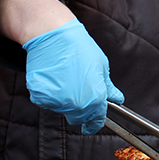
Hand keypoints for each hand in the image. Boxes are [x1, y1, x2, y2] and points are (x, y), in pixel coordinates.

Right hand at [23, 19, 124, 133]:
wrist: (53, 35)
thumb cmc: (79, 48)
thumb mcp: (101, 66)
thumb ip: (108, 87)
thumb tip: (117, 99)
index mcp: (95, 98)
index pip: (96, 121)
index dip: (95, 123)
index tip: (93, 124)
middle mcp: (76, 105)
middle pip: (78, 118)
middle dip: (80, 111)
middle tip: (77, 90)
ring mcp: (57, 102)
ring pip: (62, 109)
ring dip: (64, 100)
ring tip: (65, 77)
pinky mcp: (40, 97)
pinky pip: (47, 102)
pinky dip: (50, 94)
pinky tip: (53, 77)